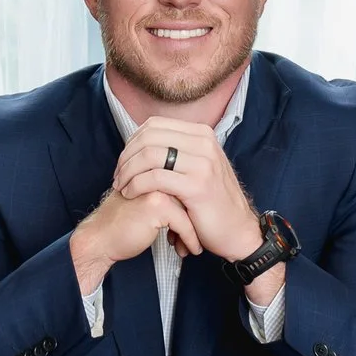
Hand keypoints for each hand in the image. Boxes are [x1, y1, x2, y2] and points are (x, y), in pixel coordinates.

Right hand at [69, 183, 200, 295]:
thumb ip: (169, 198)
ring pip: (191, 210)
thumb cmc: (122, 224)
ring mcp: (158, 188)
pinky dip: (190, 239)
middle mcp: (157, 175)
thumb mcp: (149, 204)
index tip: (196, 229)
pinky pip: (185, 224)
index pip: (187, 187)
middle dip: (195, 221)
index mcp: (155, 171)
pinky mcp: (158, 205)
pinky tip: (191, 250)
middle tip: (196, 240)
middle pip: (191, 197)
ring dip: (195, 232)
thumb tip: (198, 208)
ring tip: (193, 246)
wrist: (100, 238)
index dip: (193, 210)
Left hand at [110, 118, 263, 262]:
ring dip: (128, 171)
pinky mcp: (197, 185)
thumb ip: (176, 151)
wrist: (238, 230)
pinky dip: (136, 185)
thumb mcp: (197, 167)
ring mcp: (203, 163)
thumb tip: (141, 140)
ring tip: (121, 187)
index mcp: (201, 134)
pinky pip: (155, 177)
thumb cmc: (211, 202)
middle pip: (148, 137)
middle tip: (118, 177)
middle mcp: (204, 142)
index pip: (154, 125)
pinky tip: (131, 195)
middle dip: (126, 157)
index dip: (131, 142)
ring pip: (149, 155)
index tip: (123, 162)